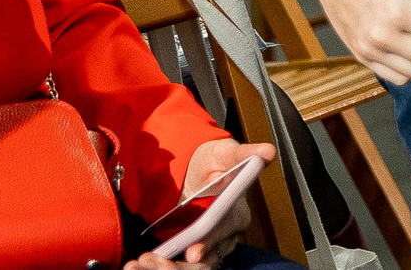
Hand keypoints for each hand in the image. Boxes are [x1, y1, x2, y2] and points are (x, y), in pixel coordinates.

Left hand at [129, 139, 274, 268]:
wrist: (200, 168)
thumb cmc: (215, 160)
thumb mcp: (227, 152)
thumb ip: (245, 154)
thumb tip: (267, 152)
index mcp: (237, 213)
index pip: (224, 233)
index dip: (208, 242)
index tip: (192, 252)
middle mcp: (227, 235)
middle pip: (209, 259)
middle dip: (181, 264)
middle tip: (152, 261)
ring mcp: (211, 245)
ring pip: (196, 267)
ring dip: (170, 268)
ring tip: (142, 264)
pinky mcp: (196, 250)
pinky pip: (184, 267)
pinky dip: (165, 267)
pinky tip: (143, 264)